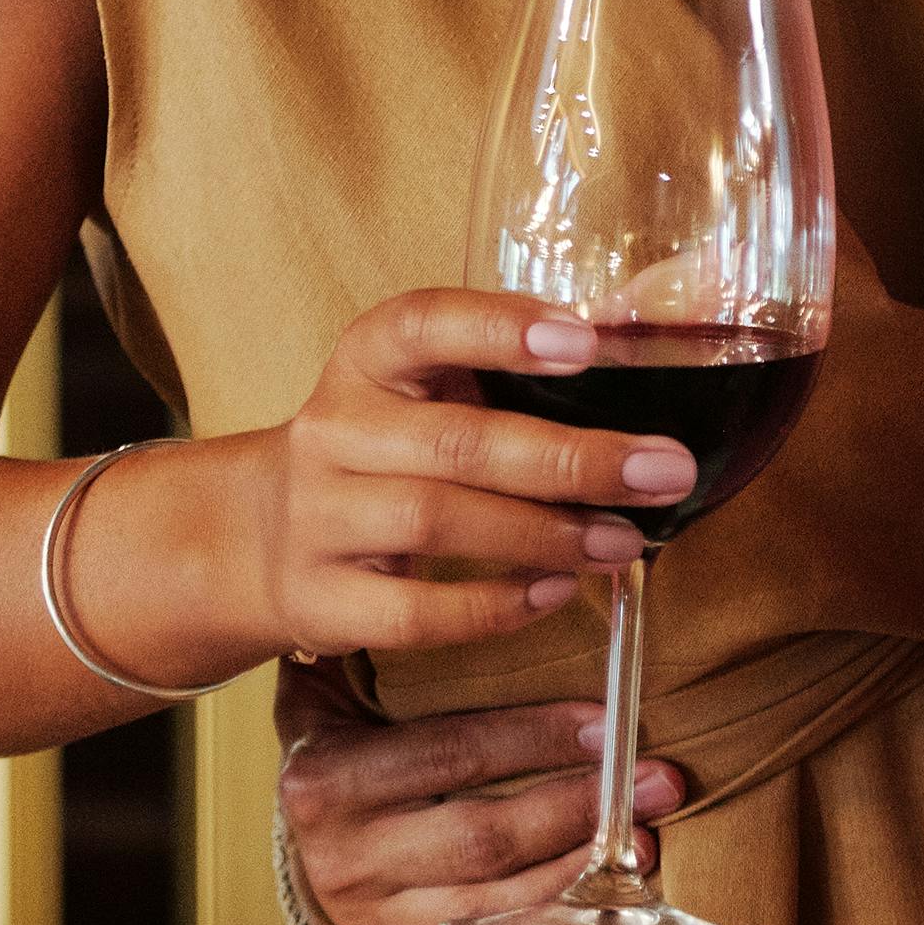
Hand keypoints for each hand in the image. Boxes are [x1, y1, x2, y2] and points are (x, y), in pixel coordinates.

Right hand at [64, 295, 696, 688]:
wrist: (260, 532)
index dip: (500, 328)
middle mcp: (335, 429)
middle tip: (663, 469)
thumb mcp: (432, 383)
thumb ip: (524, 355)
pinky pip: (410, 611)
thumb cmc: (389, 442)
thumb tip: (650, 314)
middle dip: (570, 458)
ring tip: (625, 541)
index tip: (585, 338)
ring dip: (544, 534)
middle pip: (455, 441)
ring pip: (435, 521)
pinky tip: (554, 593)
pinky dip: (490, 606)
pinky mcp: (320, 600)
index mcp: (368, 358)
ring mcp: (319, 517)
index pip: (423, 323)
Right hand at [273, 659, 688, 924]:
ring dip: (571, 884)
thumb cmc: (345, 730)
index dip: (536, 739)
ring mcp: (366, 918)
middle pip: (479, 838)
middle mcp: (341, 856)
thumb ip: (366, 635)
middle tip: (661, 784)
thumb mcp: (333, 680)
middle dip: (579, 810)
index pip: (450, 754)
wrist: (297, 821)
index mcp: (328, 778)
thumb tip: (414, 556)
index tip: (611, 724)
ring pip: (481, 910)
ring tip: (646, 851)